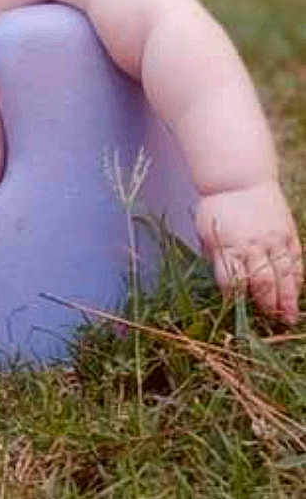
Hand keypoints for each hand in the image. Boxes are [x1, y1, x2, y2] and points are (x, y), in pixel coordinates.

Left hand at [195, 180, 302, 324]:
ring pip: (283, 275)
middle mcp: (251, 245)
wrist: (239, 179)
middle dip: (267, 305)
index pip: (231, 280)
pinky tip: (297, 293)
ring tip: (289, 318)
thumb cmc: (217, 207)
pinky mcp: (288, 235)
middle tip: (272, 324)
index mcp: (226, 246)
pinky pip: (295, 261)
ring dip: (287, 299)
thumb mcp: (206, 231)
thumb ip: (215, 257)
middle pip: (261, 281)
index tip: (239, 314)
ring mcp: (273, 240)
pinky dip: (297, 279)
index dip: (236, 299)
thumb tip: (224, 283)